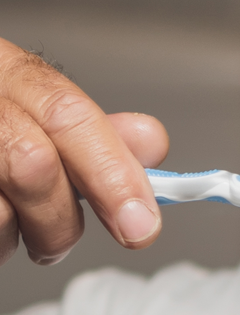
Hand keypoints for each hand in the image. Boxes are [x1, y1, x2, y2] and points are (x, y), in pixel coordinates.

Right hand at [0, 38, 167, 265]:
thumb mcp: (34, 112)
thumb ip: (91, 132)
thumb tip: (149, 143)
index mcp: (5, 70)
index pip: (70, 117)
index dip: (112, 173)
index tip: (141, 226)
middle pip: (33, 165)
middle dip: (59, 220)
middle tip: (56, 244)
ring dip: (12, 238)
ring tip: (7, 227)